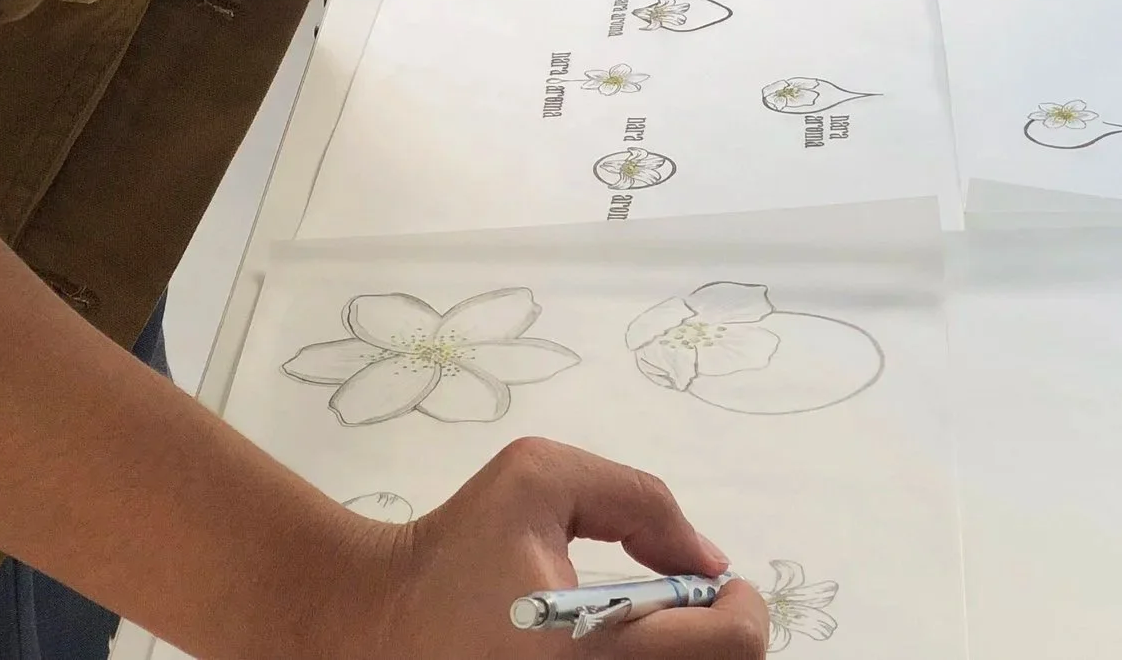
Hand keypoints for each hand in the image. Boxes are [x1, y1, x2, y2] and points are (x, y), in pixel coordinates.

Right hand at [354, 438, 768, 659]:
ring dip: (688, 654)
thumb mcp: (539, 479)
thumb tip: (705, 557)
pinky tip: (618, 646)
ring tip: (646, 626)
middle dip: (716, 632)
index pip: (733, 646)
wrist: (378, 624)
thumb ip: (635, 499)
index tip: (713, 581)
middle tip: (681, 602)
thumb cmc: (458, 548)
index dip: (742, 605)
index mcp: (597, 649)